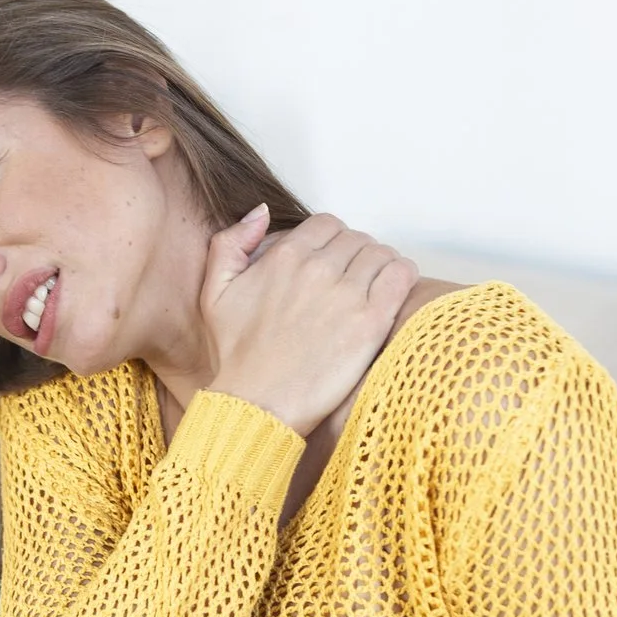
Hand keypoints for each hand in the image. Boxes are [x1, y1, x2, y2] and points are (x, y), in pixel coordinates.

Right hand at [198, 206, 421, 436]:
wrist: (258, 404)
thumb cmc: (237, 357)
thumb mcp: (214, 293)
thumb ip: (230, 243)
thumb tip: (261, 212)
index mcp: (285, 257)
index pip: (327, 224)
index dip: (332, 240)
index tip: (332, 261)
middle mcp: (318, 269)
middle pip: (357, 239)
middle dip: (356, 255)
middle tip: (352, 281)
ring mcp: (347, 294)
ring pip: (381, 253)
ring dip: (380, 265)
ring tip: (373, 288)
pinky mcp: (370, 322)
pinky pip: (401, 275)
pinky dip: (402, 275)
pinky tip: (393, 291)